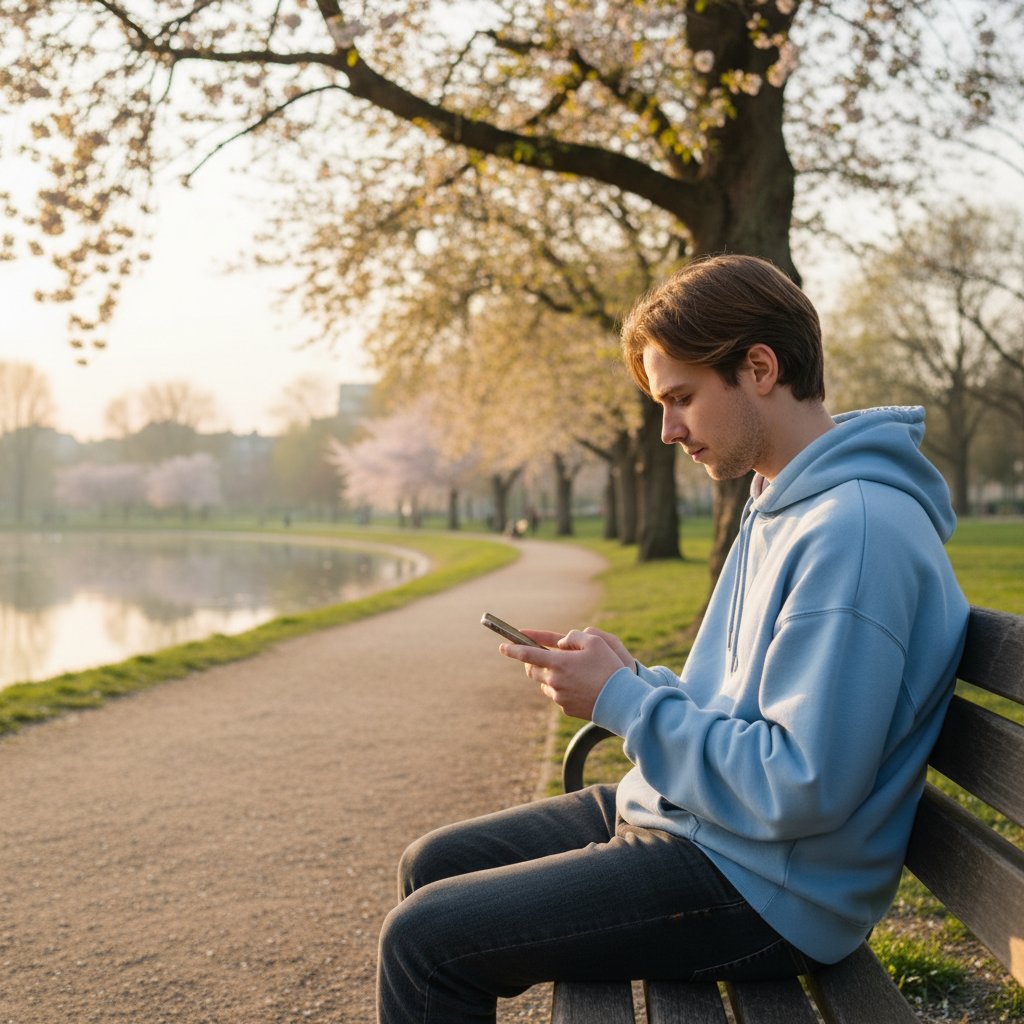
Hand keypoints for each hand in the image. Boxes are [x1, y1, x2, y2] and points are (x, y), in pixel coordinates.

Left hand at [498, 628, 630, 719]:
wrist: (621, 700)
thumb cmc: (609, 668)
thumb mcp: (595, 642)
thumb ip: (574, 637)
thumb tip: (560, 644)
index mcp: (559, 662)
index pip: (527, 654)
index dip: (513, 649)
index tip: (503, 646)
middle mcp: (554, 681)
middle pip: (532, 671)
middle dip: (531, 662)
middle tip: (537, 656)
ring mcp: (559, 697)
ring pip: (544, 684)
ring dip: (548, 675)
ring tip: (565, 671)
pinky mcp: (566, 709)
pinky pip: (557, 696)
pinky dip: (561, 688)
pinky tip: (577, 685)